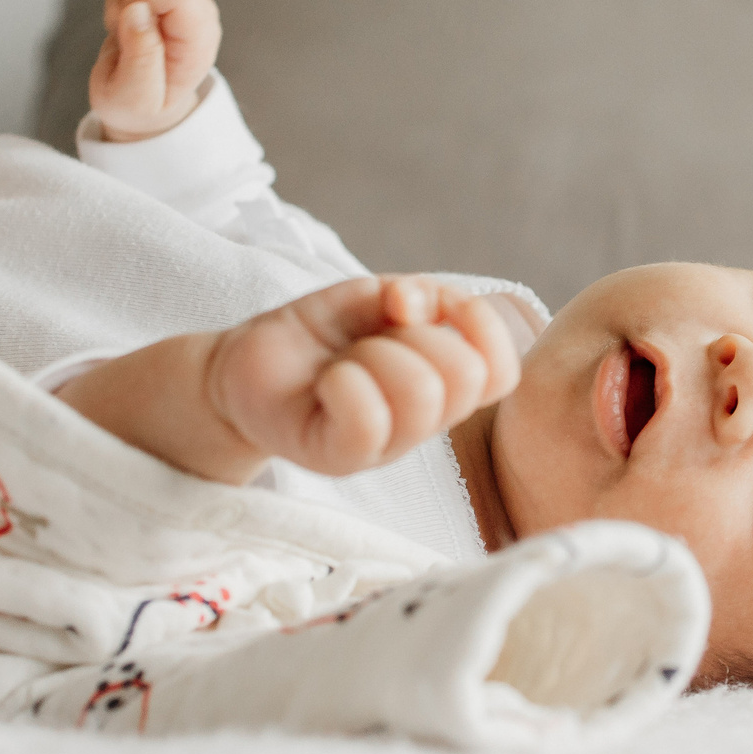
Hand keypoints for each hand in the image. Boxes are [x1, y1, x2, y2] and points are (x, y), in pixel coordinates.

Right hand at [86, 0, 221, 141]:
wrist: (143, 103)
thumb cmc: (139, 105)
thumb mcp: (135, 99)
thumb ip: (140, 61)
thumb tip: (137, 11)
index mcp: (199, 39)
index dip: (137, 2)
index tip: (125, 31)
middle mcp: (199, 11)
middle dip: (125, 0)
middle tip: (123, 38)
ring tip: (124, 31)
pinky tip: (125, 20)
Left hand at [208, 276, 520, 478]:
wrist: (250, 362)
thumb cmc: (324, 334)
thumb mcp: (380, 298)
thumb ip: (423, 294)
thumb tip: (418, 306)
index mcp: (444, 385)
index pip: (502, 373)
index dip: (481, 329)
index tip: (424, 307)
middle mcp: (423, 422)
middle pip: (463, 375)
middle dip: (415, 335)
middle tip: (373, 340)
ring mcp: (384, 446)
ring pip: (420, 392)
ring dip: (375, 354)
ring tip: (345, 362)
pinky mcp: (339, 459)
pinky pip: (368, 420)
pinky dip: (344, 382)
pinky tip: (326, 382)